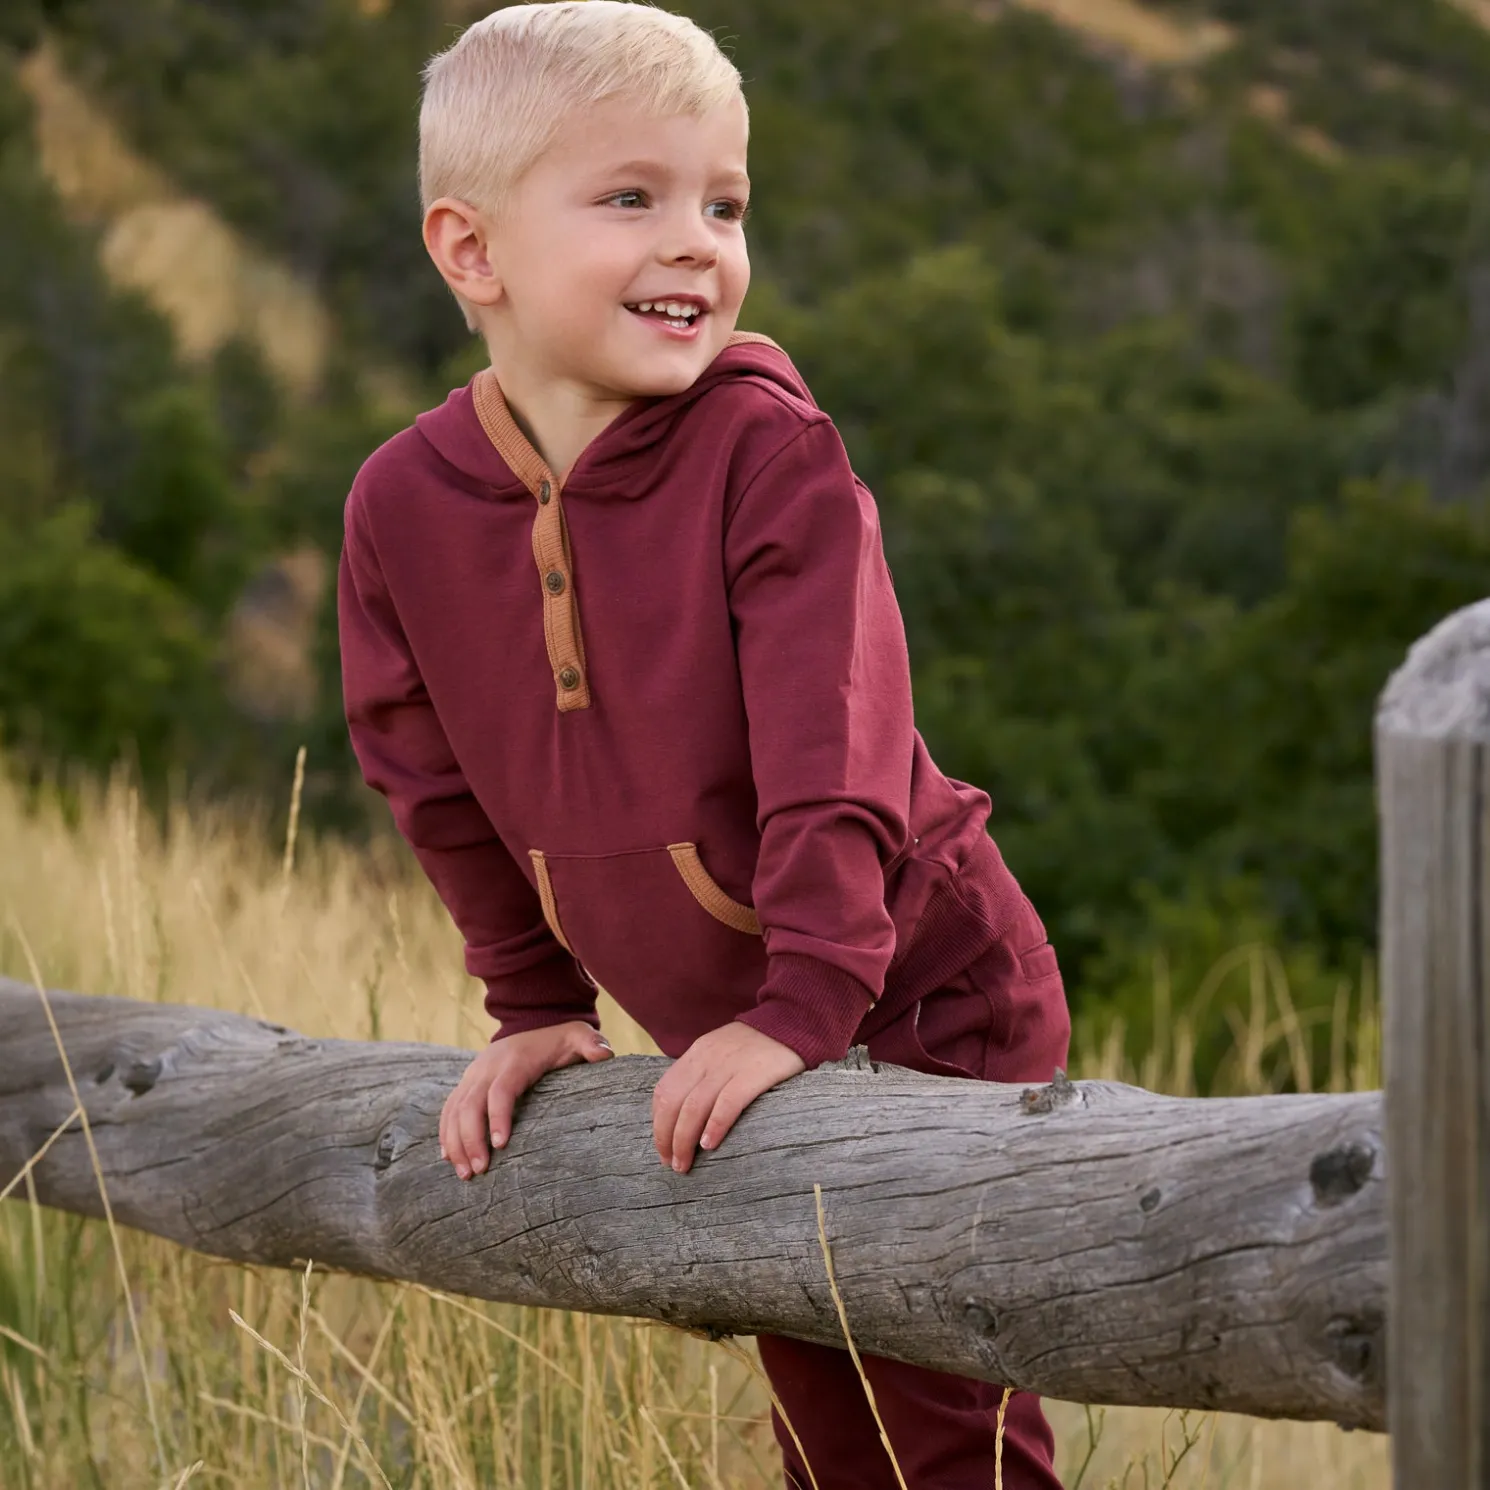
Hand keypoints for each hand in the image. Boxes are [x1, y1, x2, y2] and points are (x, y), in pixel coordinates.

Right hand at [439, 1021, 611, 1179]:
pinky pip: (449, 1108)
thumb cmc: (560, 1039)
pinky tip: (449, 1158)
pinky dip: (446, 1132)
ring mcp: (473, 1075)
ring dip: (456, 1142)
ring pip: (454, 1109)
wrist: (533, 1022)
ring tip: (466, 1174)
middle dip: (471, 1139)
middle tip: (479, 1171)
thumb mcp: (579, 1036)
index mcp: (515, 1061)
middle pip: (470, 1104)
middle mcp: (487, 1067)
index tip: (502, 1146)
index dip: (498, 1117)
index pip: (501, 1091)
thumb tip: (604, 1055)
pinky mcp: (466, 1083)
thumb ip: (592, 1045)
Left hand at [651, 1022, 805, 1174]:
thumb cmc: (759, 1045)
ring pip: (694, 1107)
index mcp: (697, 1053)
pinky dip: (715, 1126)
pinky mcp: (754, 1073)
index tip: (663, 1147)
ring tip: (685, 1164)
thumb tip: (688, 1113)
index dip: (658, 1123)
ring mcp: (729, 1065)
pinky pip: (727, 1103)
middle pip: (674, 1102)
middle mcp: (707, 1058)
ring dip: (684, 1140)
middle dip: (666, 1137)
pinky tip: (710, 1145)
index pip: (664, 1090)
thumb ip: (704, 1074)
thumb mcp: (722, 1051)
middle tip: (672, 1164)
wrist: (794, 1022)